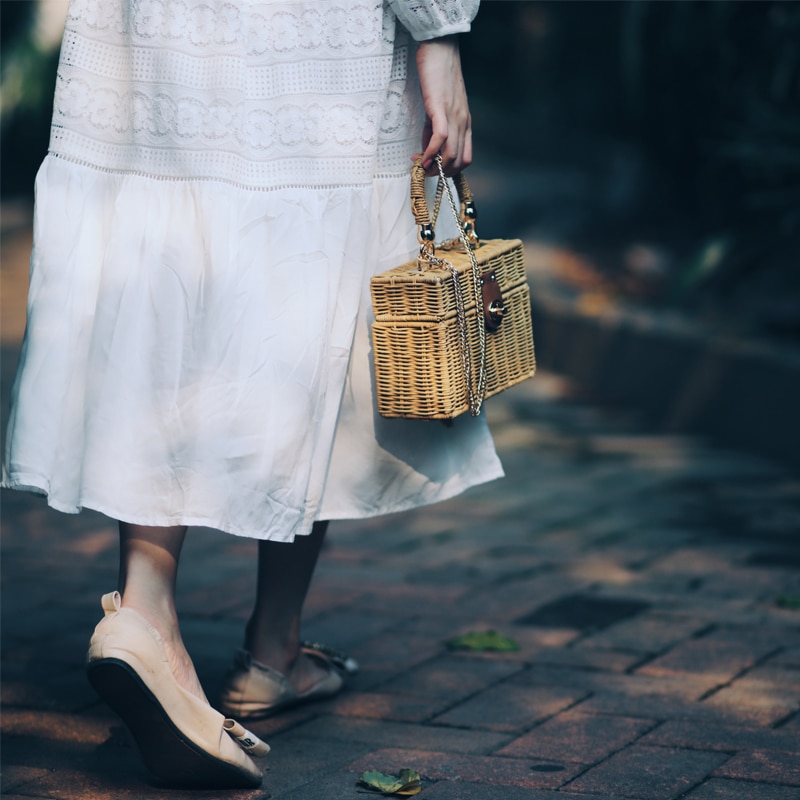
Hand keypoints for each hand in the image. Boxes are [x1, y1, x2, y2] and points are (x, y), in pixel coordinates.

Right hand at [416, 35, 472, 175]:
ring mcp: (454, 116)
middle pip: (460, 162)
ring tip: (421, 167)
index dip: (449, 170)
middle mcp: (463, 122)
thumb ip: (435, 129)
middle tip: (425, 172)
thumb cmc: (439, 75)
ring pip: (451, 154)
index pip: (465, 158)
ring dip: (436, 167)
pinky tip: (421, 157)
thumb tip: (428, 149)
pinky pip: (440, 138)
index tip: (433, 169)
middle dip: (442, 174)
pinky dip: (430, 153)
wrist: (440, 48)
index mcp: (465, 123)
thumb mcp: (440, 107)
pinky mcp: (441, 108)